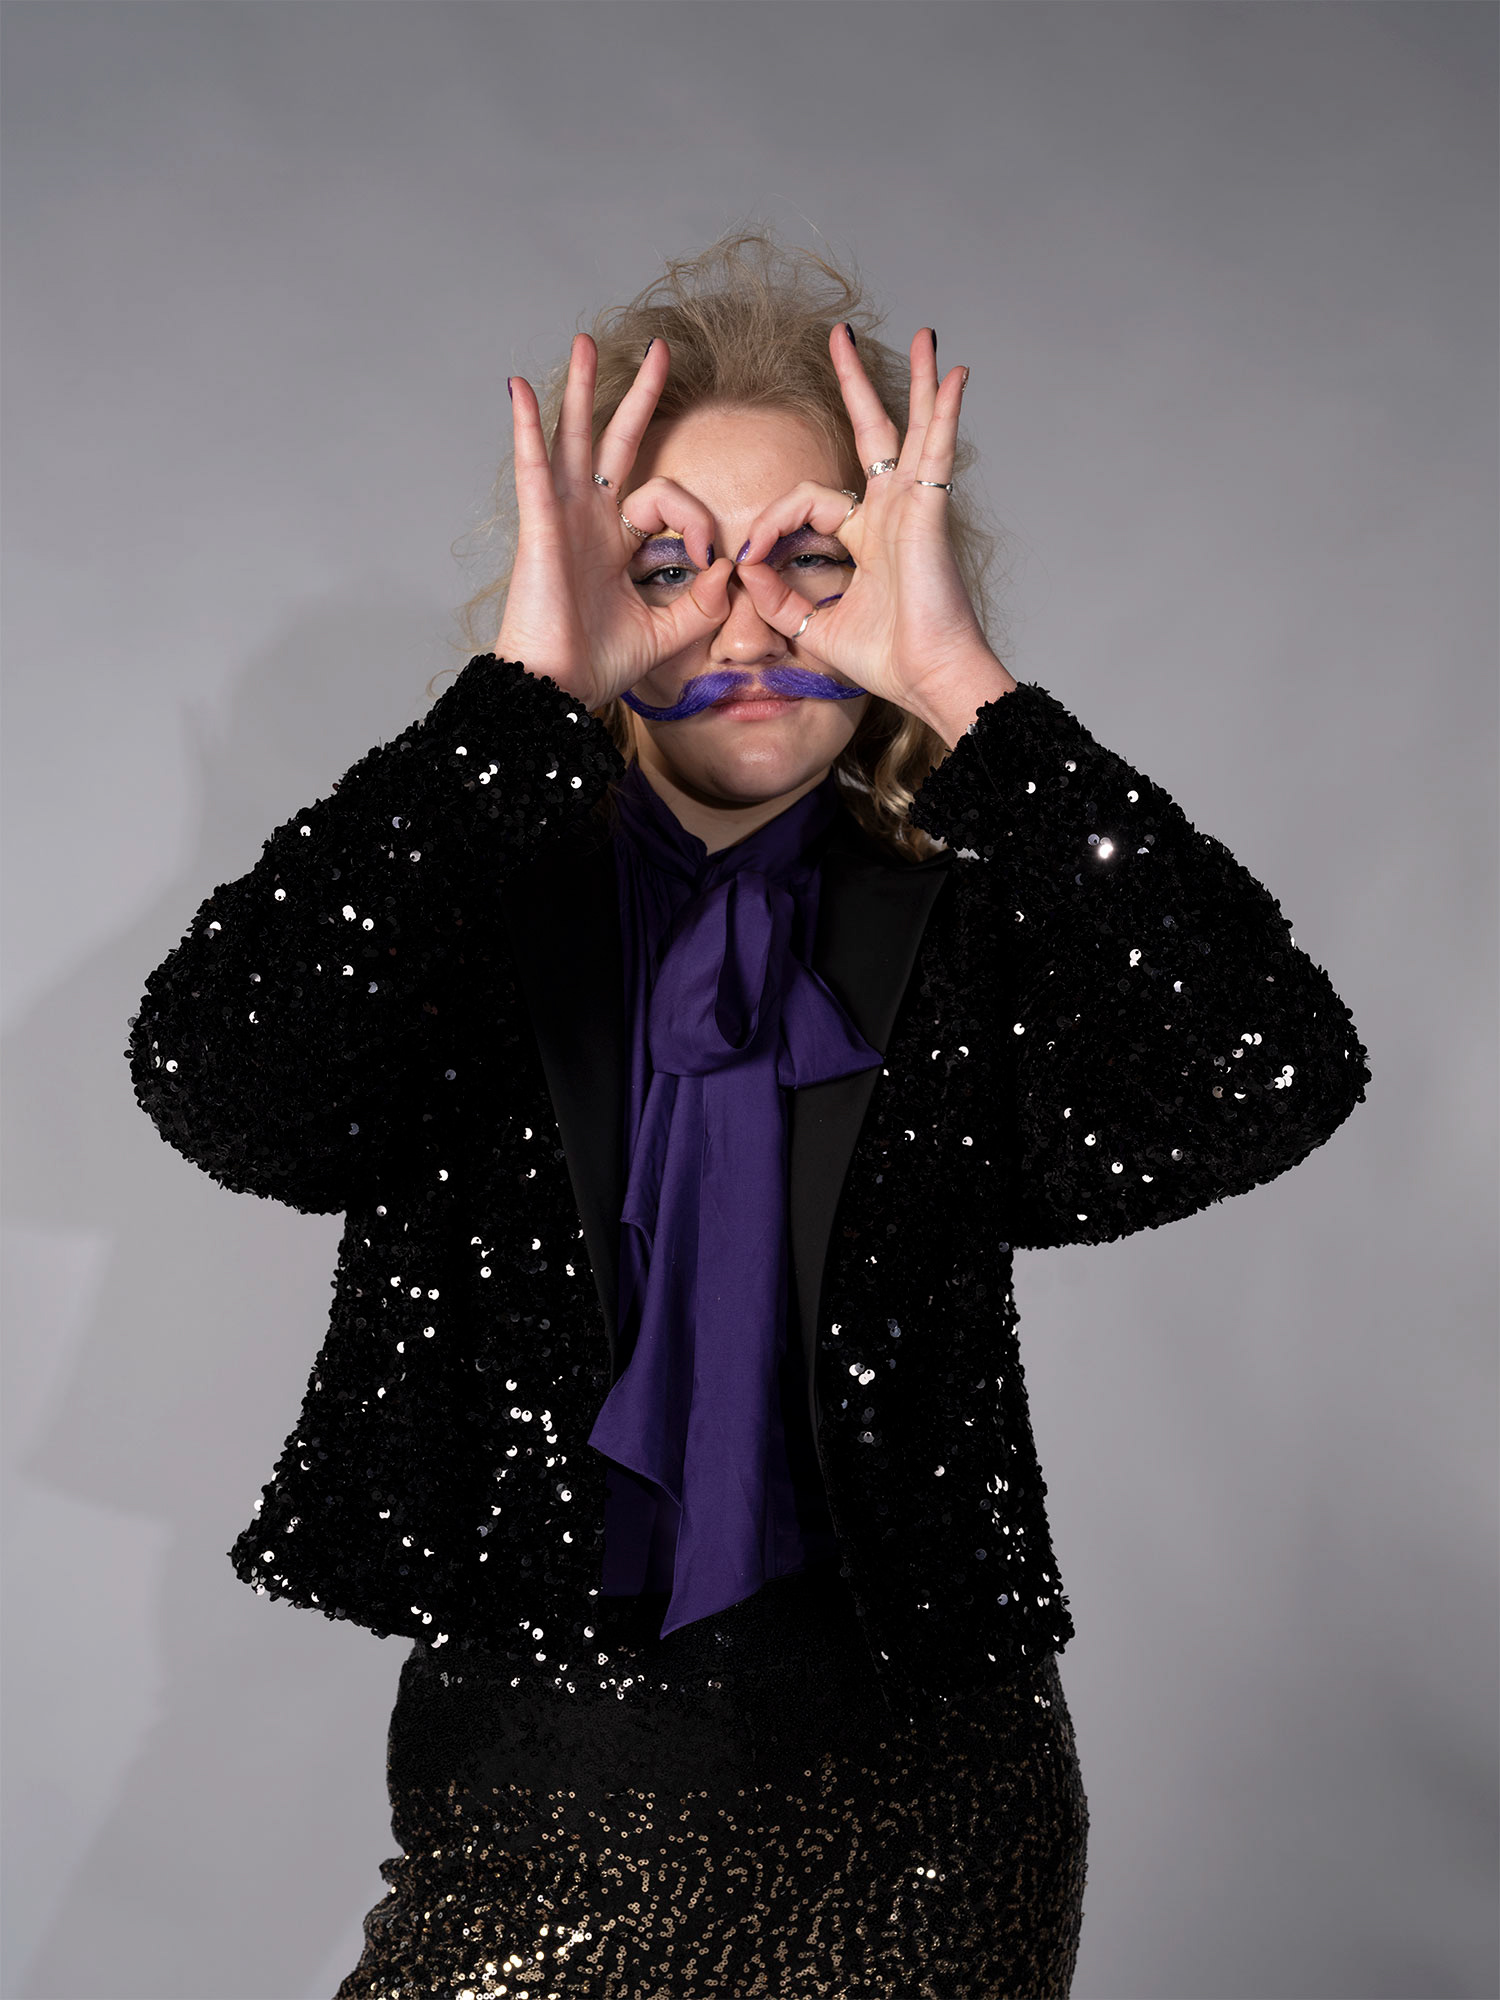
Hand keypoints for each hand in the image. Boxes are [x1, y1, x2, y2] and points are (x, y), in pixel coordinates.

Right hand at [495, 335, 734, 707]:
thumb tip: (730, 570)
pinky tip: (518, 388)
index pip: (665, 499)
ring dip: (581, 390)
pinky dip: (526, 427)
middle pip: (616, 444)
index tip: (710, 554)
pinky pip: (532, 467)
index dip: (695, 518)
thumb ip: (702, 605)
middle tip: (661, 353)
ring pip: (574, 440)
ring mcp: (562, 519)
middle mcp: (590, 522)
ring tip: (585, 342)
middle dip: (638, 399)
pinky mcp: (540, 526)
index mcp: (617, 544)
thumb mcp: (667, 633)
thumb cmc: (597, 666)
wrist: (555, 690)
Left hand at [733, 327, 1015, 740]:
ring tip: (926, 335)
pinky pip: (935, 449)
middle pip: (873, 433)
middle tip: (840, 338)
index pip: (809, 501)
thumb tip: (745, 569)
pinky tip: (952, 374)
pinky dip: (944, 411)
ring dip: (916, 381)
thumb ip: (777, 597)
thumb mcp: (812, 624)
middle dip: (854, 385)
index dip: (772, 522)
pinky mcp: (928, 510)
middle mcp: (891, 513)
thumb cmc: (885, 659)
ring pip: (910, 427)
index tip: (749, 558)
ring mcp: (913, 506)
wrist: (925, 677)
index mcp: (867, 537)